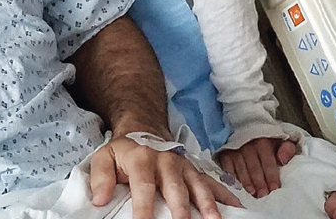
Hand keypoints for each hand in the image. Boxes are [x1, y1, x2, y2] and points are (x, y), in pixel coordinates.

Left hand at [89, 133, 239, 218]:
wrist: (144, 127)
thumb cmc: (125, 150)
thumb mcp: (104, 157)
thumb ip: (100, 177)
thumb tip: (100, 199)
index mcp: (142, 159)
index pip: (143, 186)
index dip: (144, 208)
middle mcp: (167, 162)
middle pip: (175, 187)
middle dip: (181, 209)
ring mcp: (184, 166)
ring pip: (198, 185)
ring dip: (207, 204)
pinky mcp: (195, 170)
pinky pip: (212, 182)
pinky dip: (225, 195)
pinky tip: (236, 206)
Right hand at [216, 136, 296, 197]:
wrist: (248, 130)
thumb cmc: (266, 141)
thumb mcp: (280, 141)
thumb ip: (286, 149)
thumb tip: (282, 159)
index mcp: (263, 142)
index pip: (268, 162)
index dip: (271, 176)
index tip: (274, 188)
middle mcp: (248, 145)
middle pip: (254, 167)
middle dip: (259, 183)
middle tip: (262, 195)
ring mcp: (235, 150)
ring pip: (241, 169)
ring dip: (246, 182)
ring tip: (251, 194)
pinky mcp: (225, 155)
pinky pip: (227, 168)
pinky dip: (231, 178)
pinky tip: (236, 188)